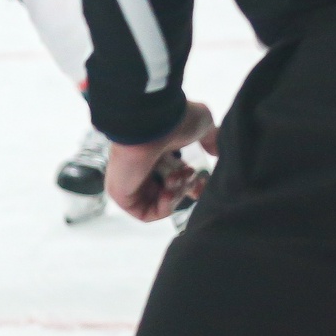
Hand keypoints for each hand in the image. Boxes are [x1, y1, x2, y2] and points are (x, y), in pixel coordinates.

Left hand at [106, 101, 218, 221]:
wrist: (153, 123)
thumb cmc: (175, 121)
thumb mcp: (202, 127)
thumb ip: (211, 140)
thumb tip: (216, 153)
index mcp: (155, 152)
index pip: (173, 178)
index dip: (192, 185)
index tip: (202, 183)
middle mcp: (140, 167)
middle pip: (170, 192)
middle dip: (186, 187)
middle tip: (189, 175)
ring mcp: (129, 181)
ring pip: (160, 203)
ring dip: (176, 194)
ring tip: (176, 177)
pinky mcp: (120, 195)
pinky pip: (145, 214)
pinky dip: (163, 207)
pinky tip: (167, 192)